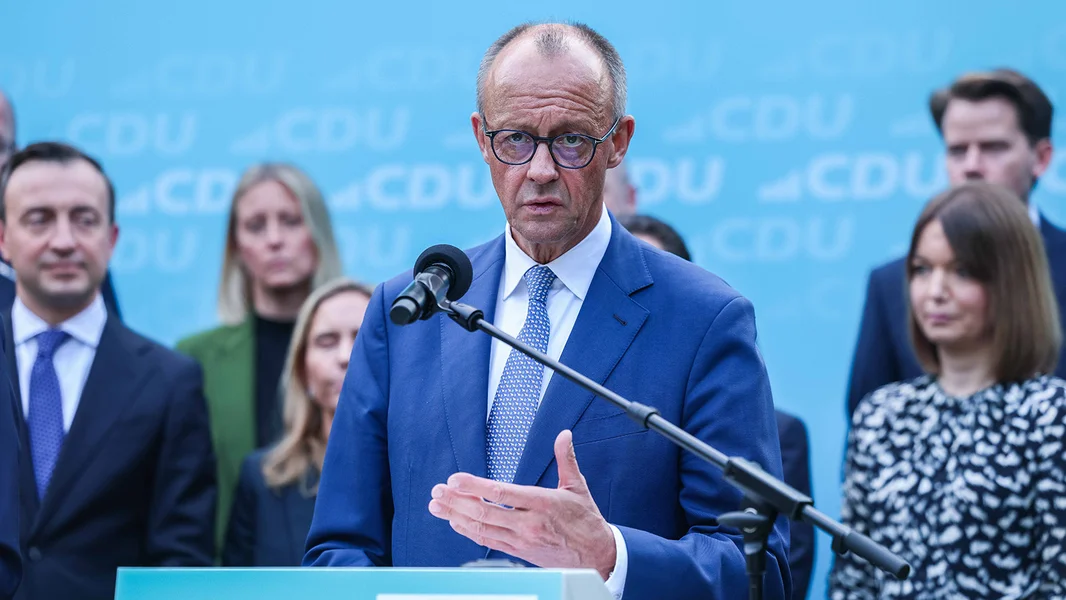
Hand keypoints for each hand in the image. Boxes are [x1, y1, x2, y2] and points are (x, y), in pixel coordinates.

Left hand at [428, 430, 616, 579]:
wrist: (596, 556)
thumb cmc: (586, 521)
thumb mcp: (577, 486)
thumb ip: (566, 459)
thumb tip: (564, 435)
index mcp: (542, 503)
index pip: (502, 494)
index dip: (475, 487)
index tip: (455, 480)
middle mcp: (529, 524)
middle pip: (484, 513)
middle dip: (456, 501)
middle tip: (437, 491)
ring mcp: (521, 540)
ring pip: (482, 529)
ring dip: (456, 516)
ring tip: (437, 506)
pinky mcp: (519, 552)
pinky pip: (488, 542)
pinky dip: (469, 532)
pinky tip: (455, 522)